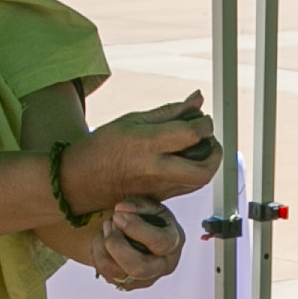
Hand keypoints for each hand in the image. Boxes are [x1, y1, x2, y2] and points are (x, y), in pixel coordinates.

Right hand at [61, 92, 220, 210]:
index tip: (202, 120)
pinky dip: (194, 173)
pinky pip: (186, 187)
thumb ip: (169, 112)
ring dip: (207, 164)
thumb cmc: (103, 147)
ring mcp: (159, 188)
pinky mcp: (159, 198)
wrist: (81, 181)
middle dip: (215, 153)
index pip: (192, 134)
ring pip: (199, 181)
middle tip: (209, 140)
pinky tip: (184, 161)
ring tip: (198, 149)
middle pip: (203, 169)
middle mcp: (156, 169)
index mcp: (147, 144)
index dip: (205, 125)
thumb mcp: (133, 120)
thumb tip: (197, 100)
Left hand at [89, 197, 183, 289]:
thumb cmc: (145, 216)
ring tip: (105, 227)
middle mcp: (163, 266)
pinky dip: (97, 253)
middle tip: (108, 223)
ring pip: (116, 273)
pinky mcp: (127, 285)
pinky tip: (102, 239)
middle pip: (138, 268)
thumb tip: (121, 210)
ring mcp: (145, 279)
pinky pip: (105, 274)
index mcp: (174, 242)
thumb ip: (138, 204)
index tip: (117, 213)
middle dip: (116, 245)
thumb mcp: (147, 205)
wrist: (135, 232)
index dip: (136, 228)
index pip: (160, 243)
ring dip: (103, 247)